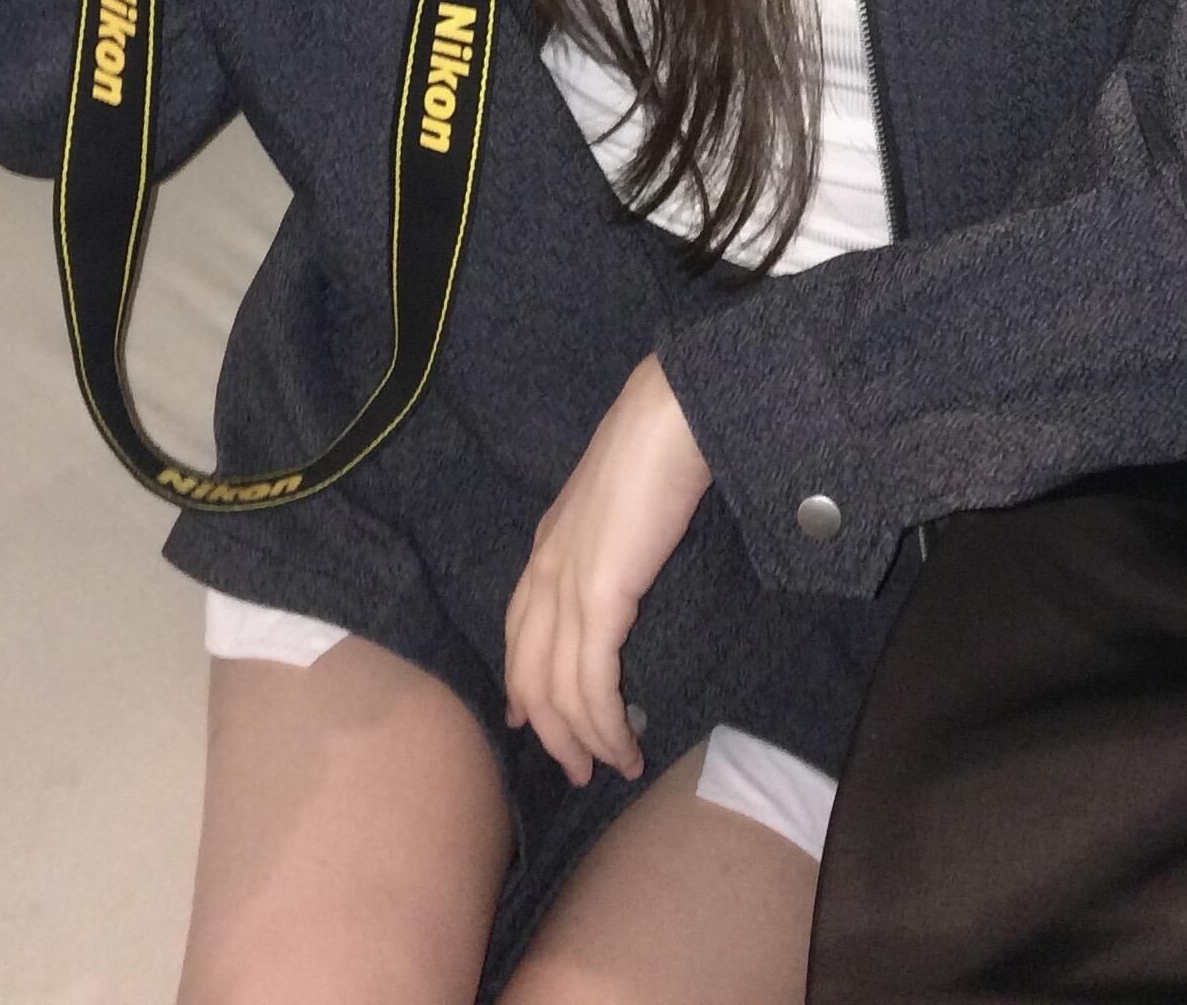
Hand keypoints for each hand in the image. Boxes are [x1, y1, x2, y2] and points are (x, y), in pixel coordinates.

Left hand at [503, 355, 712, 788]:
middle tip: (580, 769)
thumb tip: (617, 571)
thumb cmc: (655, 448)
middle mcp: (544, 573)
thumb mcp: (615, 505)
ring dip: (585, 741)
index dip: (522, 685)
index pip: (519, 633)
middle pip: (529, 675)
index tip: (530, 723)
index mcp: (547, 548)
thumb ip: (604, 542)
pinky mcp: (599, 599)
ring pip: (558, 691)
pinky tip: (626, 745)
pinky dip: (606, 726)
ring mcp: (566, 587)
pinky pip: (592, 684)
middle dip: (552, 731)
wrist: (668, 418)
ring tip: (615, 766)